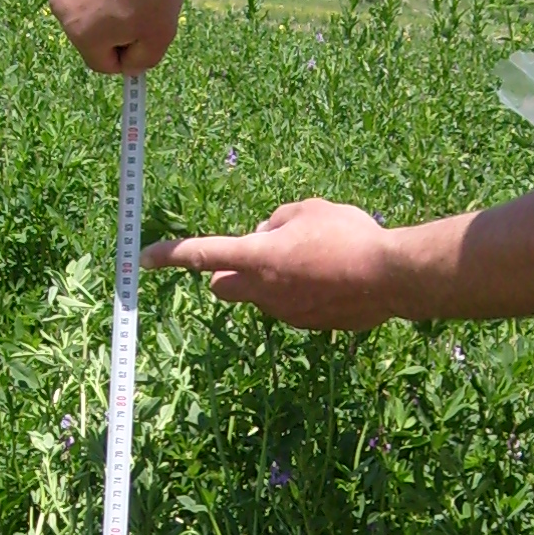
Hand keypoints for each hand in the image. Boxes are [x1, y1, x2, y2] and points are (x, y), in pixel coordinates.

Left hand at [142, 198, 400, 329]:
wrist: (390, 279)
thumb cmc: (349, 236)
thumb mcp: (309, 208)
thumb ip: (276, 219)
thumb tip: (265, 233)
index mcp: (257, 256)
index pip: (201, 254)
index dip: (170, 255)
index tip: (143, 259)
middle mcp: (263, 290)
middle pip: (222, 286)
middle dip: (225, 273)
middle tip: (253, 255)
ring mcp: (285, 312)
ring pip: (260, 295)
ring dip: (270, 279)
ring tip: (313, 258)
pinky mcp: (308, 325)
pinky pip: (291, 305)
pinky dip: (299, 292)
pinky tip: (331, 278)